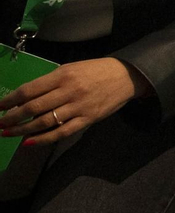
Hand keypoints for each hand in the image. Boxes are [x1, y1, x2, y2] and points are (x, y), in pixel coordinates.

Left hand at [0, 58, 152, 144]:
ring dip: (22, 129)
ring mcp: (78, 107)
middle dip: (12, 117)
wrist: (126, 76)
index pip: (30, 90)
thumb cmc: (95, 71)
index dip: (10, 100)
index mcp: (63, 75)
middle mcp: (69, 91)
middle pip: (33, 107)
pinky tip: (29, 142)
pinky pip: (61, 132)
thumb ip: (51, 83)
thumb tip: (27, 100)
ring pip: (44, 121)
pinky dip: (43, 139)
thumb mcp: (71, 69)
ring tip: (8, 133)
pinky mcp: (87, 119)